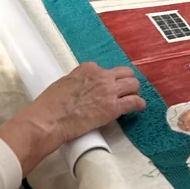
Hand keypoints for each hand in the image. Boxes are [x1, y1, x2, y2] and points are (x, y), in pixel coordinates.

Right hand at [0, 61, 145, 174]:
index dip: (109, 79)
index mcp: (88, 69)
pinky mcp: (114, 107)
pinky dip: (139, 104)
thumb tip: (84, 88)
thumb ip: (79, 81)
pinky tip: (140, 108)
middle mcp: (101, 76)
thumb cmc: (51, 105)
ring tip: (133, 99)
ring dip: (135, 91)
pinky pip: (134, 102)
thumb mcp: (64, 83)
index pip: (106, 70)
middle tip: (126, 91)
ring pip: (133, 85)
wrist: (50, 119)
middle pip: (125, 73)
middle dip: (127, 82)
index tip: (109, 87)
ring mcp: (109, 91)